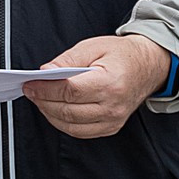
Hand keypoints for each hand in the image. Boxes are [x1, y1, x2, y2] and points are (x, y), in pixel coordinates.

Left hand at [23, 34, 172, 139]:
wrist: (149, 67)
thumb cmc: (122, 55)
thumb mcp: (93, 46)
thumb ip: (67, 59)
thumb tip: (45, 71)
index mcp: (110, 83)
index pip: (71, 91)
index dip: (46, 89)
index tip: (30, 84)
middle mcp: (113, 106)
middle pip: (68, 111)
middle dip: (43, 101)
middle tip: (30, 91)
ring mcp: (113, 120)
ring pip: (71, 125)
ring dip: (50, 114)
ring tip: (39, 99)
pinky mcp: (111, 127)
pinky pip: (80, 132)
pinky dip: (63, 123)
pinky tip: (54, 110)